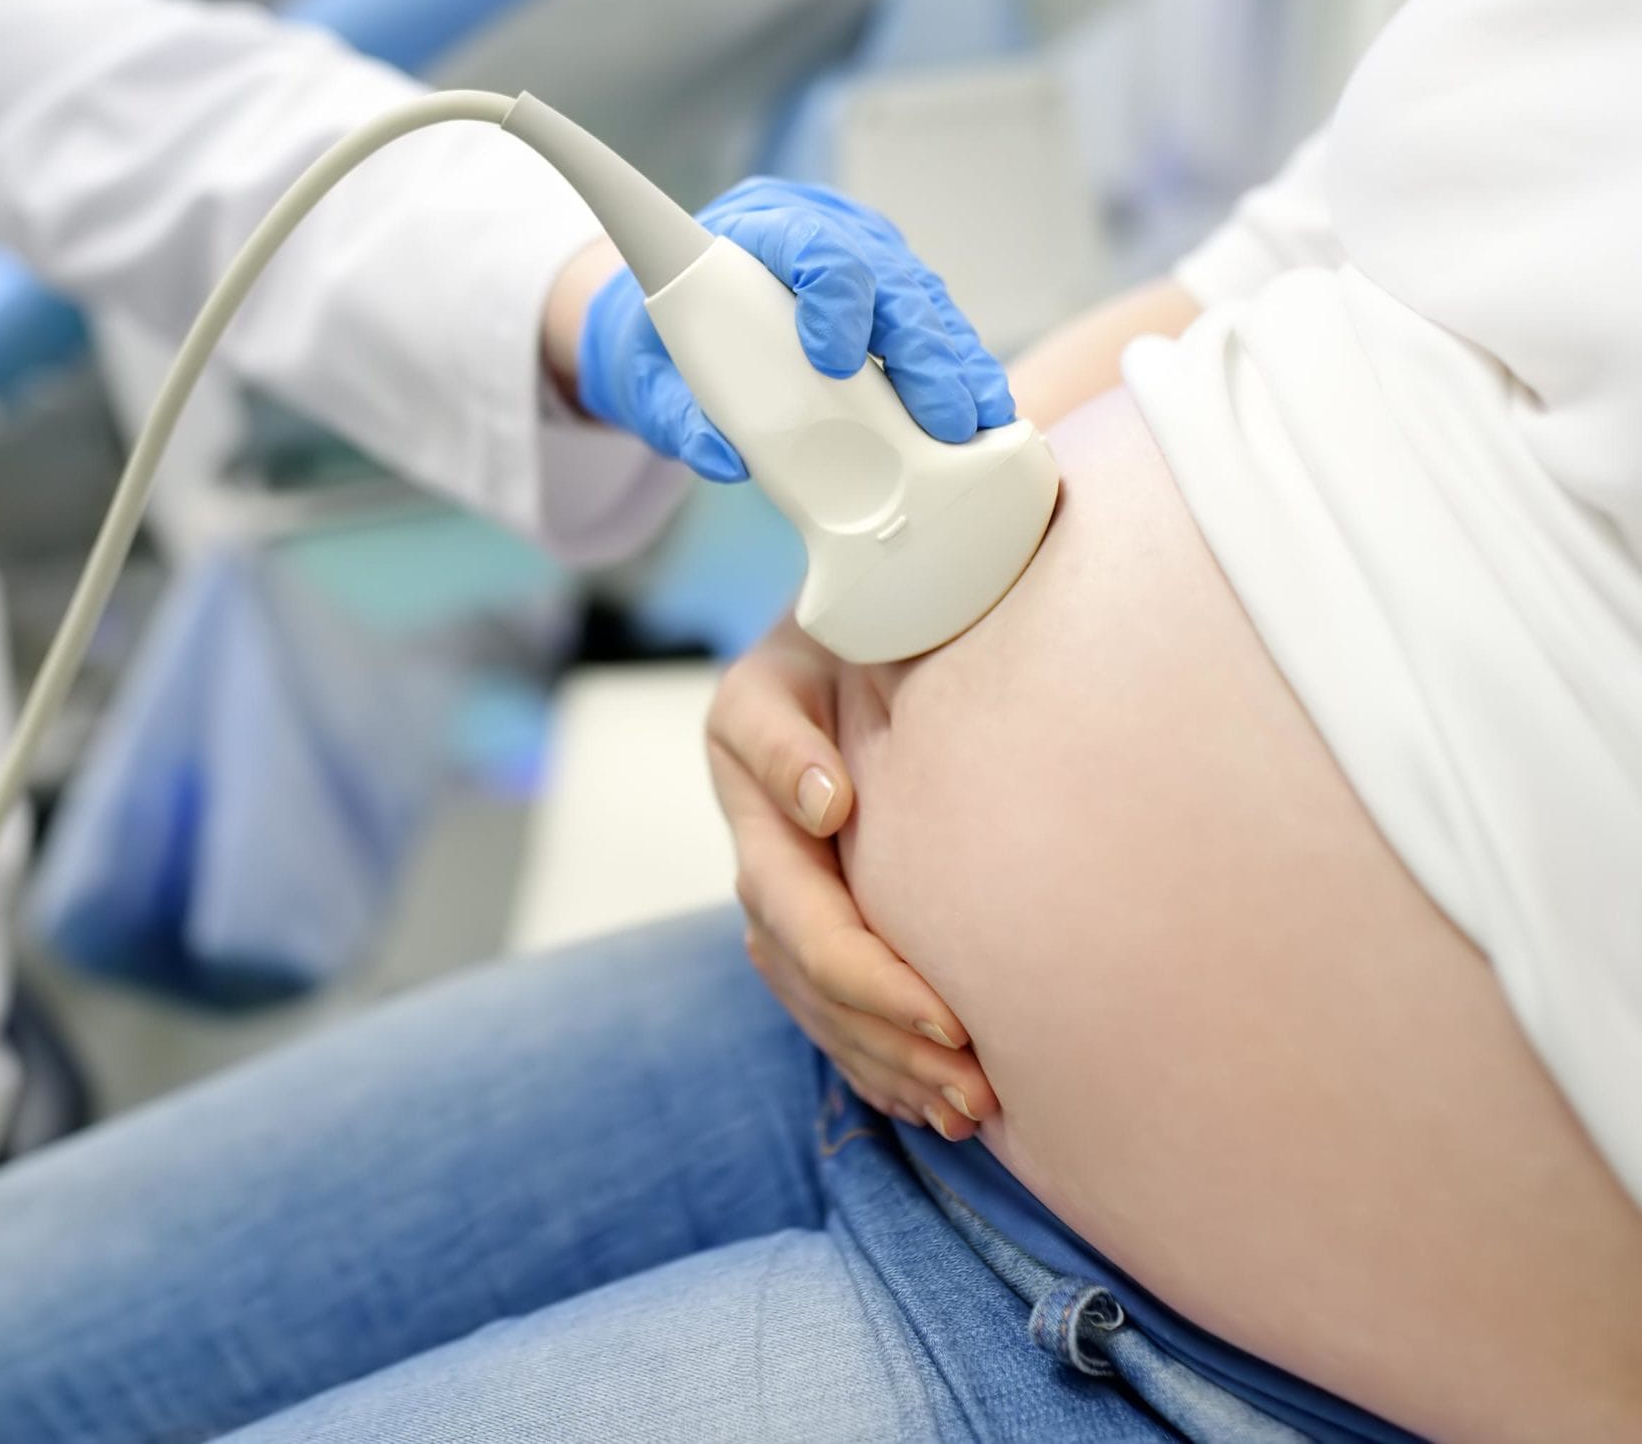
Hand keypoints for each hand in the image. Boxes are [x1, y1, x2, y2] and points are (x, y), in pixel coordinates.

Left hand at [573, 179, 1016, 478]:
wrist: (681, 322)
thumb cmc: (669, 342)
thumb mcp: (652, 378)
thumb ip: (679, 415)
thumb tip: (725, 459)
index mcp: (761, 232)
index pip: (812, 245)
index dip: (833, 297)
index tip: (833, 360)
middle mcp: (829, 235)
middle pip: (890, 282)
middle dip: (922, 355)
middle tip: (942, 420)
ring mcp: (873, 261)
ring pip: (927, 306)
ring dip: (957, 369)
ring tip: (979, 427)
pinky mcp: (899, 298)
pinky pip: (941, 330)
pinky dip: (963, 373)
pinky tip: (985, 417)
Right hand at [707, 619, 995, 1139]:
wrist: (857, 610)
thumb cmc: (847, 621)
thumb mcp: (795, 652)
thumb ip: (788, 731)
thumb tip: (827, 808)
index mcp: (743, 778)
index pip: (796, 910)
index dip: (868, 976)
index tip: (950, 1017)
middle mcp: (757, 847)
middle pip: (808, 976)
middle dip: (889, 1042)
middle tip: (978, 1090)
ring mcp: (781, 886)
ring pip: (818, 1005)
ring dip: (889, 1067)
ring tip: (971, 1112)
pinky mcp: (814, 909)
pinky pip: (830, 1008)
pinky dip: (878, 1063)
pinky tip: (933, 1104)